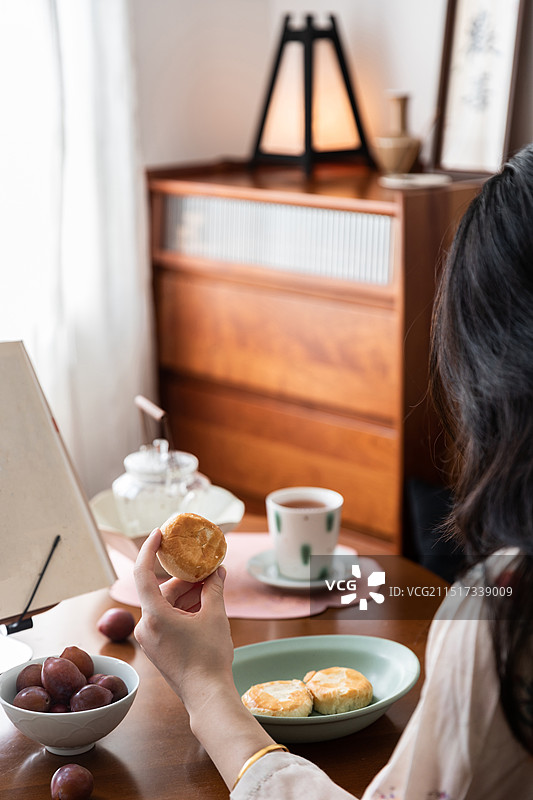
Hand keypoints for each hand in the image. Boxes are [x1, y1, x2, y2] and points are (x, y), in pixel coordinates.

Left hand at [134, 528, 233, 712]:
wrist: (207, 695)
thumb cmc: (209, 658)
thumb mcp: (215, 616)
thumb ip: (213, 589)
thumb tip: (217, 571)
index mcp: (154, 616)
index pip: (143, 574)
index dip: (149, 550)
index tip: (159, 534)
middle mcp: (145, 626)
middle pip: (162, 590)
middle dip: (185, 577)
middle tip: (206, 566)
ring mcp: (150, 638)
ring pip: (166, 604)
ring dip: (187, 593)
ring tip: (211, 584)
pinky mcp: (157, 646)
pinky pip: (167, 618)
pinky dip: (183, 608)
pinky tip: (204, 602)